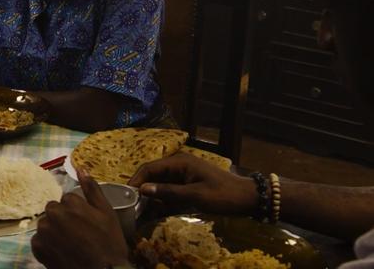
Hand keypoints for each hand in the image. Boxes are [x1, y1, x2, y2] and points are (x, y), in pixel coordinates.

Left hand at [31, 169, 129, 267]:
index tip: (86, 223)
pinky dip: (48, 245)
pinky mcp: (37, 247)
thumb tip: (81, 168)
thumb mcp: (107, 213)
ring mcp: (43, 231)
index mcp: (69, 203)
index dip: (78, 211)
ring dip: (55, 231)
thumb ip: (92, 189)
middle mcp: (52, 214)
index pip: (68, 198)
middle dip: (63, 218)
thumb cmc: (108, 244)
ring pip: (46, 224)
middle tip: (78, 234)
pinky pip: (39, 240)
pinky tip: (61, 251)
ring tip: (70, 244)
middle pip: (54, 210)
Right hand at [129, 152, 257, 214]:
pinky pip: (170, 190)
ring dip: (152, 196)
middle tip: (132, 205)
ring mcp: (184, 175)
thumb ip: (168, 193)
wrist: (249, 199)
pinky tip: (157, 211)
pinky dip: (163, 200)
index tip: (126, 195)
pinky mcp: (188, 184)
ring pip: (160, 184)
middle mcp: (179, 165)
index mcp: (179, 162)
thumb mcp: (195, 196)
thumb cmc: (223, 195)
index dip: (136, 180)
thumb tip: (143, 190)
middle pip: (153, 175)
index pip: (149, 168)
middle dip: (142, 189)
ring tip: (142, 210)